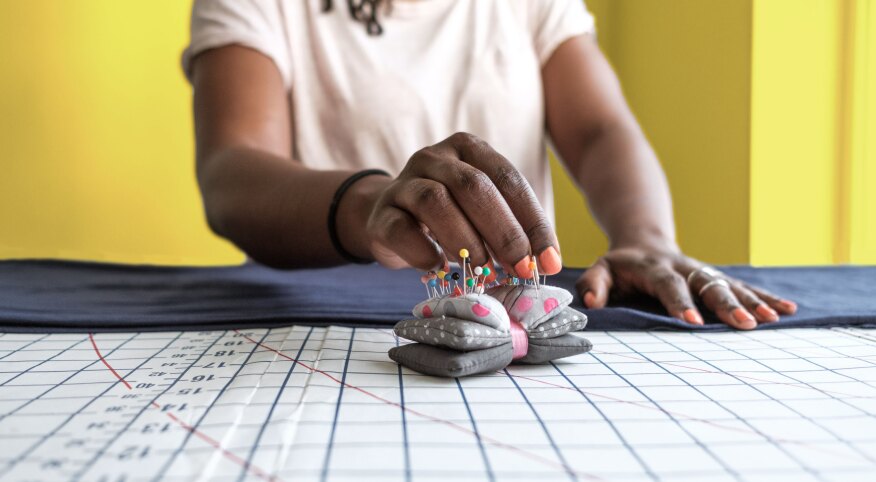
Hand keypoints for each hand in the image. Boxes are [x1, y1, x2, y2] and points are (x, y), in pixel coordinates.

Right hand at [340, 132, 561, 274]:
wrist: (389, 218)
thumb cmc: (448, 217)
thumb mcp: (481, 213)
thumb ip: (510, 228)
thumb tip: (543, 262)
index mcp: (468, 150)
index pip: (508, 180)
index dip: (533, 222)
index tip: (549, 260)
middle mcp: (435, 158)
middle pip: (474, 187)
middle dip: (504, 232)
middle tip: (521, 268)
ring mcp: (404, 183)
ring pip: (435, 201)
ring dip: (465, 240)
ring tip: (482, 270)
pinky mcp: (381, 214)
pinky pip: (400, 229)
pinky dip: (422, 251)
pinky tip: (438, 267)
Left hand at [576, 242, 797, 328]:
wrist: (644, 241)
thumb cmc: (620, 265)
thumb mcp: (601, 269)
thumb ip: (595, 283)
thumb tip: (592, 301)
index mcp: (655, 267)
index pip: (668, 284)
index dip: (680, 302)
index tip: (692, 321)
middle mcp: (685, 267)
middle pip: (708, 284)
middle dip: (727, 304)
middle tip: (744, 324)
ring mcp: (704, 271)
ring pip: (731, 285)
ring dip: (753, 301)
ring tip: (773, 319)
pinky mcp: (717, 277)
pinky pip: (744, 286)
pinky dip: (766, 297)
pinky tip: (788, 310)